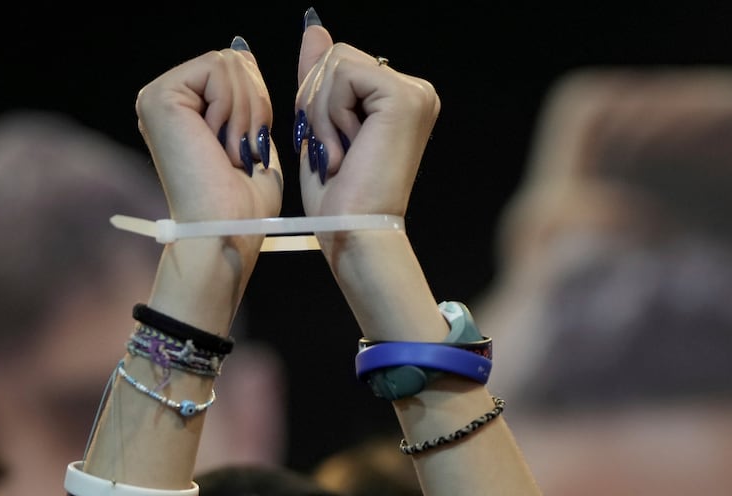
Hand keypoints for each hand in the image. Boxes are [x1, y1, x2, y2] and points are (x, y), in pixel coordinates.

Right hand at [136, 40, 284, 240]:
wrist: (227, 230)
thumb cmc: (243, 202)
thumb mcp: (253, 134)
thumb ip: (247, 93)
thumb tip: (240, 50)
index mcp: (186, 109)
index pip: (238, 69)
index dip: (258, 104)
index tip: (247, 149)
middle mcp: (167, 100)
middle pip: (234, 61)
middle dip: (254, 106)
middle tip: (239, 152)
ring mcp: (158, 97)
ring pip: (229, 63)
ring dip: (245, 112)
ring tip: (229, 152)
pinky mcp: (158, 97)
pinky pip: (218, 68)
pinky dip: (232, 107)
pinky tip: (217, 142)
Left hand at [294, 21, 439, 220]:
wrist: (354, 232)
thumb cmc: (339, 197)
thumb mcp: (320, 125)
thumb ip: (320, 76)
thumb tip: (314, 27)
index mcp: (400, 98)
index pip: (341, 63)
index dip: (317, 99)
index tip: (328, 145)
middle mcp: (416, 91)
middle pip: (337, 56)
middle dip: (316, 103)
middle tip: (333, 152)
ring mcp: (414, 92)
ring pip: (336, 63)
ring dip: (321, 113)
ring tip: (340, 154)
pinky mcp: (403, 96)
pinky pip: (342, 74)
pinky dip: (330, 113)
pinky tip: (347, 148)